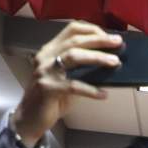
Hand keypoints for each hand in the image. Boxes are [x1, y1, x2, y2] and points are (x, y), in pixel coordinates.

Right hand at [11, 21, 121, 145]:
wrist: (30, 118)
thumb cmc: (52, 98)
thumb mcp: (66, 77)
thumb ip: (81, 68)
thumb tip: (108, 62)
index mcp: (50, 50)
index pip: (71, 30)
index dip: (91, 30)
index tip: (109, 35)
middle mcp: (46, 57)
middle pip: (75, 41)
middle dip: (99, 40)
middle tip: (117, 42)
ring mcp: (45, 71)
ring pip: (73, 56)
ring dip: (97, 57)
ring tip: (114, 62)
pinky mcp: (47, 88)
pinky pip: (73, 85)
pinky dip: (91, 90)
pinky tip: (103, 94)